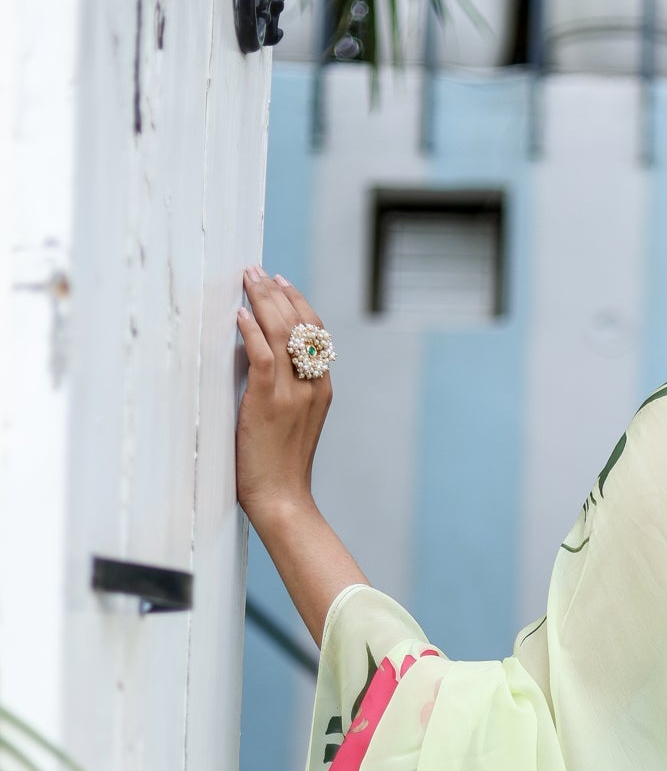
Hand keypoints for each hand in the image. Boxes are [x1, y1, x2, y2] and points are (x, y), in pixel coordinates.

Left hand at [234, 268, 331, 529]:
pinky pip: (262, 356)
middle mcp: (312, 387)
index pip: (316, 333)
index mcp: (321, 390)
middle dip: (277, 293)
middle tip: (256, 271)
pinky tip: (240, 315)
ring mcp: (292, 394)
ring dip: (262, 301)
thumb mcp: (289, 421)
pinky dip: (251, 331)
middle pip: (301, 325)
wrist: (282, 499)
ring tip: (246, 280)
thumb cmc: (279, 466)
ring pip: (283, 334)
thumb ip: (281, 388)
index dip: (298, 302)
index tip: (279, 282)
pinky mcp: (269, 403)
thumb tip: (253, 353)